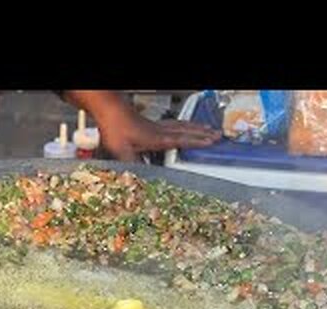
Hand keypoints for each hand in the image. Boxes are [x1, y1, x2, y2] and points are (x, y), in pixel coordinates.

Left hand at [96, 112, 221, 161]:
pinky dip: (182, 123)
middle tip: (217, 134)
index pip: (183, 140)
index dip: (198, 141)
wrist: (109, 110)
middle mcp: (160, 130)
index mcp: (157, 138)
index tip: (212, 141)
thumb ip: (133, 166)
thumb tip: (140, 181)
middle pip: (186, 130)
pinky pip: (172, 123)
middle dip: (203, 133)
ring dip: (195, 127)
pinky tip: (181, 125)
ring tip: (206, 128)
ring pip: (181, 125)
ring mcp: (156, 125)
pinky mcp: (150, 123)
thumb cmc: (116, 128)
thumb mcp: (123, 152)